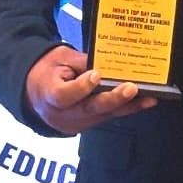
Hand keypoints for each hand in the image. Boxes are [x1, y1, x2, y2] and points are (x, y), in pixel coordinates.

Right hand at [25, 46, 157, 135]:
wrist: (34, 91)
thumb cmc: (48, 70)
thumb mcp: (60, 58)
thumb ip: (82, 62)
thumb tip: (109, 61)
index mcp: (48, 94)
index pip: (64, 95)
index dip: (81, 87)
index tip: (96, 74)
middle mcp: (61, 114)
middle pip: (89, 109)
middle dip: (113, 99)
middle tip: (131, 88)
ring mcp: (74, 123)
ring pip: (103, 115)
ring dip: (127, 106)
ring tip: (148, 97)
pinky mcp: (86, 125)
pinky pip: (107, 117)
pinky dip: (125, 109)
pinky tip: (144, 102)